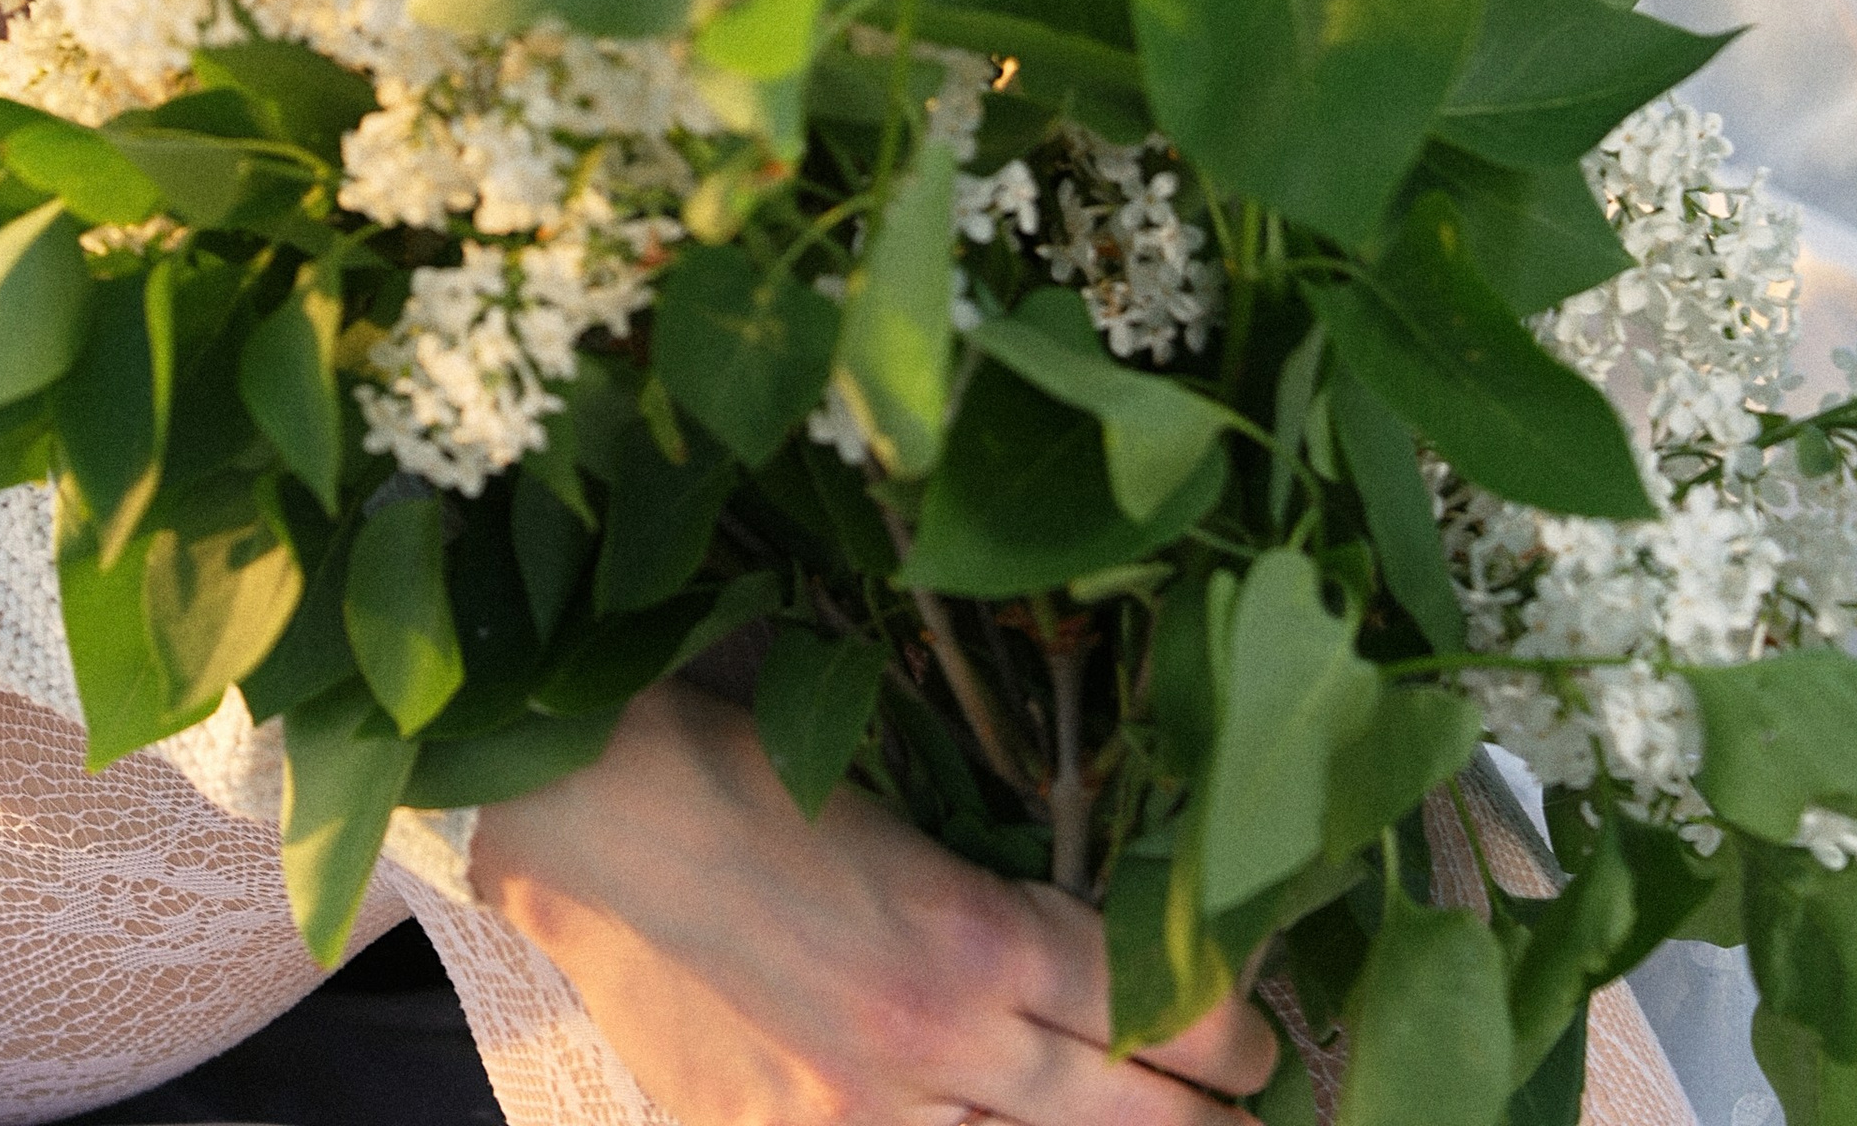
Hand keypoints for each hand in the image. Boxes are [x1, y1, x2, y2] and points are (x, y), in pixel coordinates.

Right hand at [470, 680, 1276, 1124]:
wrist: (601, 814)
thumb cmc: (754, 766)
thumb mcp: (910, 805)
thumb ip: (1008, 893)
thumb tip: (1105, 945)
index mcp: (972, 932)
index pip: (1154, 1010)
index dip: (1227, 1032)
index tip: (1255, 1037)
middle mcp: (937, 1043)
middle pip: (1125, 1116)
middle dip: (1205, 1115)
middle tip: (1246, 1103)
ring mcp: (865, 1116)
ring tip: (1155, 1122)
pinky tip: (1012, 1123)